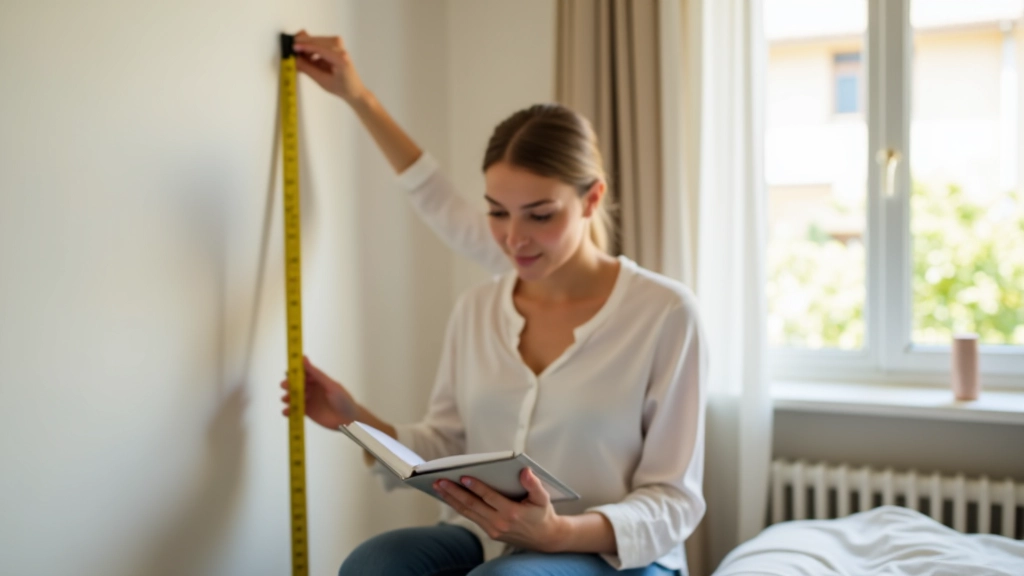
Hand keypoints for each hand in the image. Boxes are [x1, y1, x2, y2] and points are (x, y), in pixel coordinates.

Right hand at [280, 356, 358, 429]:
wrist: (349, 420)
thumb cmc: (343, 400)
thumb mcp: (330, 385)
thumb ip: (316, 373)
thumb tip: (303, 358)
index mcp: (318, 380)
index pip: (304, 373)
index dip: (295, 371)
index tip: (287, 371)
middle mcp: (311, 389)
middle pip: (296, 385)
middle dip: (289, 385)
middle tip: (285, 386)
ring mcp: (308, 401)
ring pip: (293, 397)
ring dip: (287, 397)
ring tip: (286, 399)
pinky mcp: (307, 412)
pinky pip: (295, 410)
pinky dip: (289, 410)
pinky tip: (286, 412)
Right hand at [291, 30, 368, 103]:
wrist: (353, 89)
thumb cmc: (342, 87)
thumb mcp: (322, 81)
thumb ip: (308, 69)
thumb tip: (295, 60)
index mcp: (340, 59)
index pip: (320, 48)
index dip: (305, 46)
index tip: (294, 47)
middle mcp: (341, 50)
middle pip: (318, 41)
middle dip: (304, 44)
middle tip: (292, 50)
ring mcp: (339, 46)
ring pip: (318, 40)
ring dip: (308, 47)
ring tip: (301, 58)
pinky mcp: (336, 46)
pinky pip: (320, 43)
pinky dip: (312, 48)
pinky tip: (309, 57)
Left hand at [433, 468, 566, 552]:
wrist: (545, 539)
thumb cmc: (542, 514)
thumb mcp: (543, 498)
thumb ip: (534, 484)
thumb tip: (524, 470)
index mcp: (512, 513)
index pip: (489, 497)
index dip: (476, 487)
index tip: (463, 476)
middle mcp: (500, 523)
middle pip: (472, 505)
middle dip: (454, 492)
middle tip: (440, 480)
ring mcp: (493, 529)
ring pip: (467, 512)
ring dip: (451, 499)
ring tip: (438, 486)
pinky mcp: (490, 532)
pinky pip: (471, 517)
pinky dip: (458, 506)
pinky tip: (449, 496)